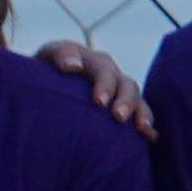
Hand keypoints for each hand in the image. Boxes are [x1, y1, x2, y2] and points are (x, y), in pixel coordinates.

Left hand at [35, 37, 152, 131]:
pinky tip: (151, 136)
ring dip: (141, 112)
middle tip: (118, 117)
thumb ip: (58, 54)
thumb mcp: (46, 57)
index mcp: (91, 60)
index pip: (103, 69)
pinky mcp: (121, 108)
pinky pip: (140, 113)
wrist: (42, 87)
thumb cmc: (40, 73)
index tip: (99, 102)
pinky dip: (147, 124)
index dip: (105, 84)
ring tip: (141, 128)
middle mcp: (109, 74)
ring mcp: (117, 91)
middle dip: (125, 100)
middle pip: (126, 84)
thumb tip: (73, 66)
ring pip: (137, 98)